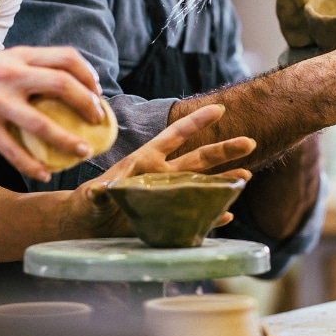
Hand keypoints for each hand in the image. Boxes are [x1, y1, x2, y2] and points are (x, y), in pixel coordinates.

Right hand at [0, 45, 105, 182]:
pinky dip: (33, 165)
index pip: (66, 57)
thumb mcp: (1, 62)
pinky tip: (45, 174)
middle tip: (98, 120)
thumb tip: (71, 85)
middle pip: (61, 84)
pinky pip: (14, 150)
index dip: (88, 74)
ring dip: (68, 141)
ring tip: (84, 151)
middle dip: (87, 104)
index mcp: (18, 56)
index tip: (97, 91)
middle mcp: (8, 74)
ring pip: (42, 124)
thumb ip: (30, 68)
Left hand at [63, 104, 254, 238]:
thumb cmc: (86, 204)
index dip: (195, 123)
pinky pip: (196, 216)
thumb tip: (98, 192)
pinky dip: (211, 216)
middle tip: (249, 142)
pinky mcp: (169, 221)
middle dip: (224, 150)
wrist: (86, 226)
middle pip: (199, 159)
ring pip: (203, 185)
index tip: (219, 109)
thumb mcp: (89, 197)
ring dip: (224, 181)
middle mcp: (162, 176)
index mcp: (146, 161)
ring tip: (247, 177)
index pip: (174, 137)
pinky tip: (227, 215)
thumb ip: (98, 194)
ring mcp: (168, 198)